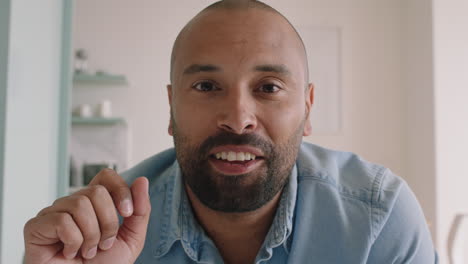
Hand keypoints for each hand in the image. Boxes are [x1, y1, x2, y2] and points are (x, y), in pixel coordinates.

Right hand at [23, 169, 150, 263]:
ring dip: (91, 235)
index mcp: (94, 202)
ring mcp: (53, 213)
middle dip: (108, 222)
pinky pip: (61, 221)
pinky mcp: (36, 226)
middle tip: (104, 244)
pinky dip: (73, 242)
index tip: (127, 213)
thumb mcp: (132, 238)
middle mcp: (72, 203)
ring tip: (87, 251)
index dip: (120, 190)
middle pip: (96, 191)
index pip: (106, 176)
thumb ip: (140, 210)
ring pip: (79, 204)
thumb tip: (142, 180)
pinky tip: (69, 253)